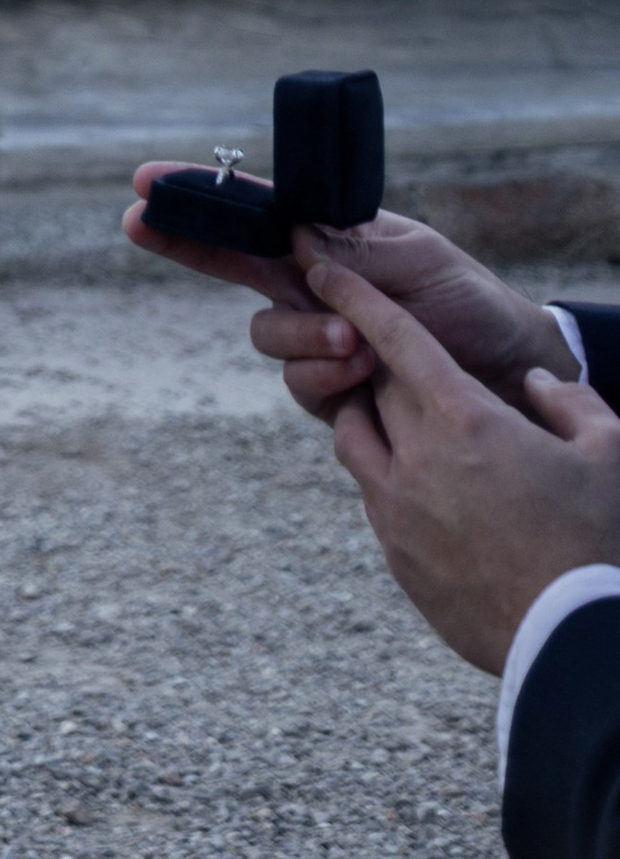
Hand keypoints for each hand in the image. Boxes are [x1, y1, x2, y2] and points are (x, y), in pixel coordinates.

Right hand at [125, 170, 577, 419]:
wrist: (511, 375)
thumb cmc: (468, 303)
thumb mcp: (416, 260)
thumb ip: (352, 252)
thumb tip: (294, 235)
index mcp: (329, 239)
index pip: (254, 213)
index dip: (199, 199)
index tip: (144, 184)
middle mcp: (312, 287)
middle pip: (229, 266)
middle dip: (187, 247)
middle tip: (147, 227)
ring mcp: (318, 341)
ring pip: (265, 334)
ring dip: (302, 336)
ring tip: (354, 340)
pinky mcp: (333, 395)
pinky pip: (298, 384)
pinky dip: (326, 375)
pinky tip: (364, 369)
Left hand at [313, 258, 619, 674]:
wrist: (575, 643)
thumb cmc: (598, 543)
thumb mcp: (607, 452)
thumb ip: (569, 402)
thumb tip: (534, 385)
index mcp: (463, 420)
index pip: (393, 338)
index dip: (357, 297)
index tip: (322, 270)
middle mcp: (416, 459)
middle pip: (372, 388)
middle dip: (385, 369)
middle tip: (412, 370)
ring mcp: (398, 514)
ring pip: (357, 442)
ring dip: (374, 423)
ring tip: (413, 427)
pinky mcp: (397, 560)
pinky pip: (376, 500)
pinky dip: (392, 481)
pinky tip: (433, 494)